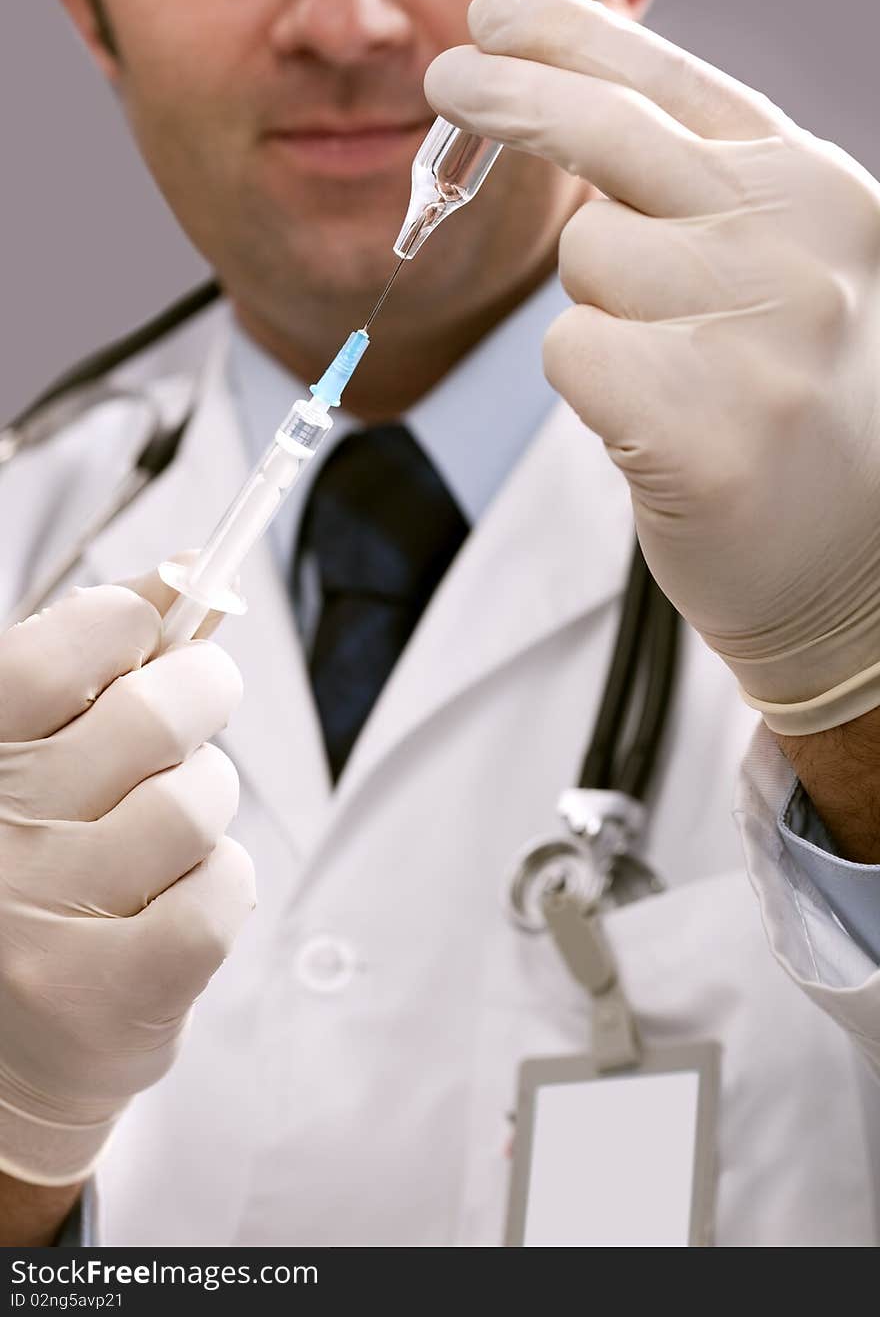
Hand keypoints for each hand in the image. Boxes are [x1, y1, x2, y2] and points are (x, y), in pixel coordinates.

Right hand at [0, 579, 254, 1185]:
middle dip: (203, 693)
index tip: (151, 633)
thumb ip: (94, 663)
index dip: (131, 621)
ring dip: (209, 801)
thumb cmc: (31, 867)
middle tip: (197, 709)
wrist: (5, 1049)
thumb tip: (182, 571)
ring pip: (198, 803)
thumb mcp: (32, 753)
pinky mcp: (103, 998)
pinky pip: (221, 892)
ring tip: (173, 828)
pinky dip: (222, 883)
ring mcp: (39, 922)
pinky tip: (178, 898)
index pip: (60, 650)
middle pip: (156, 716)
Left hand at [426, 0, 879, 733]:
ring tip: (676, 377)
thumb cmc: (797, 422)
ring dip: (600, 314)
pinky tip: (661, 429)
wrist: (855, 572)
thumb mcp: (783, 275)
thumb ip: (700, 196)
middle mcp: (795, 243)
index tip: (496, 11)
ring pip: (585, 262)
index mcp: (816, 194)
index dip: (574, 36)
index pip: (673, 82)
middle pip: (606, 133)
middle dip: (511, 96)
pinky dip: (595, 390)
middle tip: (450, 76)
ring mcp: (758, 330)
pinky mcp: (705, 422)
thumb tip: (567, 103)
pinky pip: (573, 353)